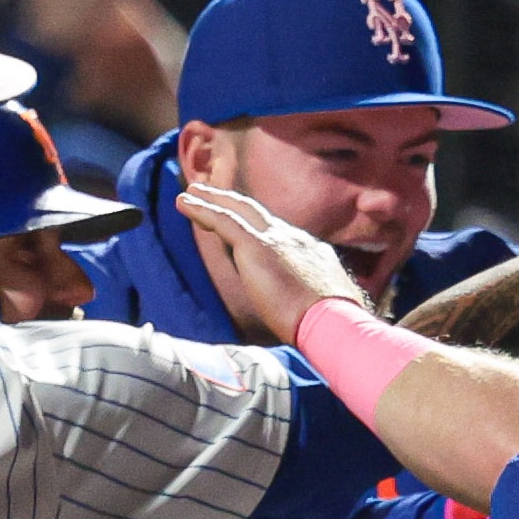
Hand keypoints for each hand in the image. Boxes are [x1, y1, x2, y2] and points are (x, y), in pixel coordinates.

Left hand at [180, 186, 360, 345]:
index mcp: (311, 251)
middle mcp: (294, 237)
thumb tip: (299, 313)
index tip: (241, 227)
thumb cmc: (332, 326)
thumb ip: (307, 300)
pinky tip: (184, 203)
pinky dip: (202, 209)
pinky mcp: (257, 245)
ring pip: (238, 209)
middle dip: (234, 202)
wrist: (334, 322)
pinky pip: (223, 220)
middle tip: (213, 194)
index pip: (278, 234)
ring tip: (192, 192)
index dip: (257, 228)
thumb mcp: (323, 306)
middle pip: (258, 213)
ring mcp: (276, 238)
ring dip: (213, 199)